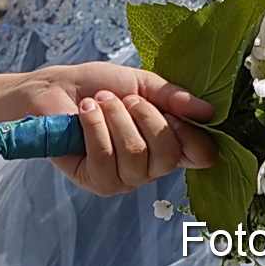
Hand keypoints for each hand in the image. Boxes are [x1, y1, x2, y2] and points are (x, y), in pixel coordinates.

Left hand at [23, 63, 216, 196]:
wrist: (55, 88)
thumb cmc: (98, 86)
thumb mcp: (141, 83)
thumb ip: (174, 97)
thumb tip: (209, 112)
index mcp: (169, 142)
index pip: (202, 156)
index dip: (193, 137)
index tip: (176, 114)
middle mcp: (152, 167)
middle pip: (168, 154)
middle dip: (145, 117)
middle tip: (125, 99)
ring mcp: (126, 178)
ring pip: (136, 154)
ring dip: (115, 117)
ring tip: (99, 102)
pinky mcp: (97, 182)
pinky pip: (106, 158)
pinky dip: (95, 126)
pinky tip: (85, 112)